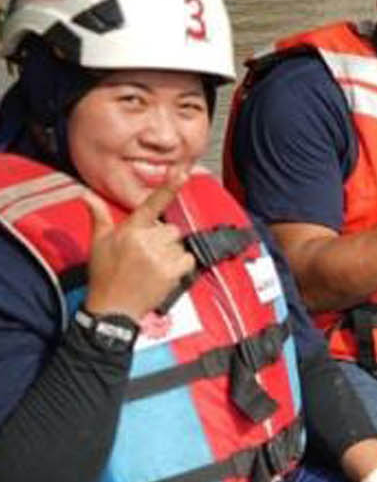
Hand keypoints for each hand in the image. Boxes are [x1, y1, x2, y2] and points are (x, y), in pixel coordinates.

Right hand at [82, 170, 195, 321]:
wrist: (112, 308)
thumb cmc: (104, 274)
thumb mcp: (98, 243)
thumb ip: (99, 216)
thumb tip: (85, 194)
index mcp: (129, 230)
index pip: (151, 204)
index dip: (169, 188)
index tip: (183, 173)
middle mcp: (146, 241)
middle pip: (169, 229)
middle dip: (161, 239)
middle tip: (144, 255)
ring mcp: (160, 258)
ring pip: (178, 244)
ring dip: (169, 253)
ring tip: (151, 266)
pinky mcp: (172, 273)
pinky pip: (187, 259)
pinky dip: (180, 265)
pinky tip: (163, 273)